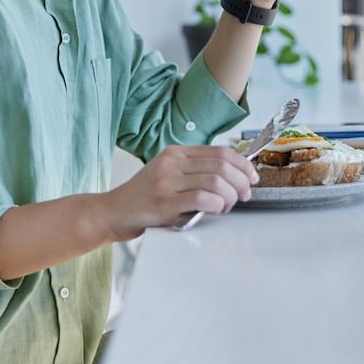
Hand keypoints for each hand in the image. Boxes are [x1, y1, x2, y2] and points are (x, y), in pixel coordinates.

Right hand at [100, 145, 258, 241]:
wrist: (112, 212)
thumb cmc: (143, 199)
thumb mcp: (168, 175)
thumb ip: (194, 172)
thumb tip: (232, 179)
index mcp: (176, 153)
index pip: (219, 151)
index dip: (242, 164)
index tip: (251, 177)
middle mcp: (172, 162)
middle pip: (221, 164)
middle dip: (241, 181)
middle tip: (245, 195)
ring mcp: (167, 181)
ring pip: (215, 180)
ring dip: (230, 195)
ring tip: (227, 206)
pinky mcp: (164, 201)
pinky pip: (202, 198)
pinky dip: (217, 204)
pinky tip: (216, 210)